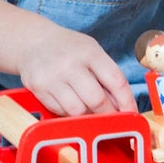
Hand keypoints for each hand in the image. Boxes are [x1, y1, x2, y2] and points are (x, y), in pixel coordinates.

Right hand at [16, 25, 137, 116]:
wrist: (33, 42)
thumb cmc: (68, 48)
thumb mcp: (91, 52)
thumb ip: (107, 76)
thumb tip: (121, 107)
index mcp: (90, 52)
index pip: (116, 81)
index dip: (127, 102)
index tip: (131, 113)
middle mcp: (70, 64)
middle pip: (97, 101)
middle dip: (108, 115)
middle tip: (112, 120)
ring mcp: (52, 77)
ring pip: (78, 111)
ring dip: (88, 116)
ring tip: (89, 110)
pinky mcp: (39, 89)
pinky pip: (60, 112)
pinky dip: (69, 113)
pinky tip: (70, 103)